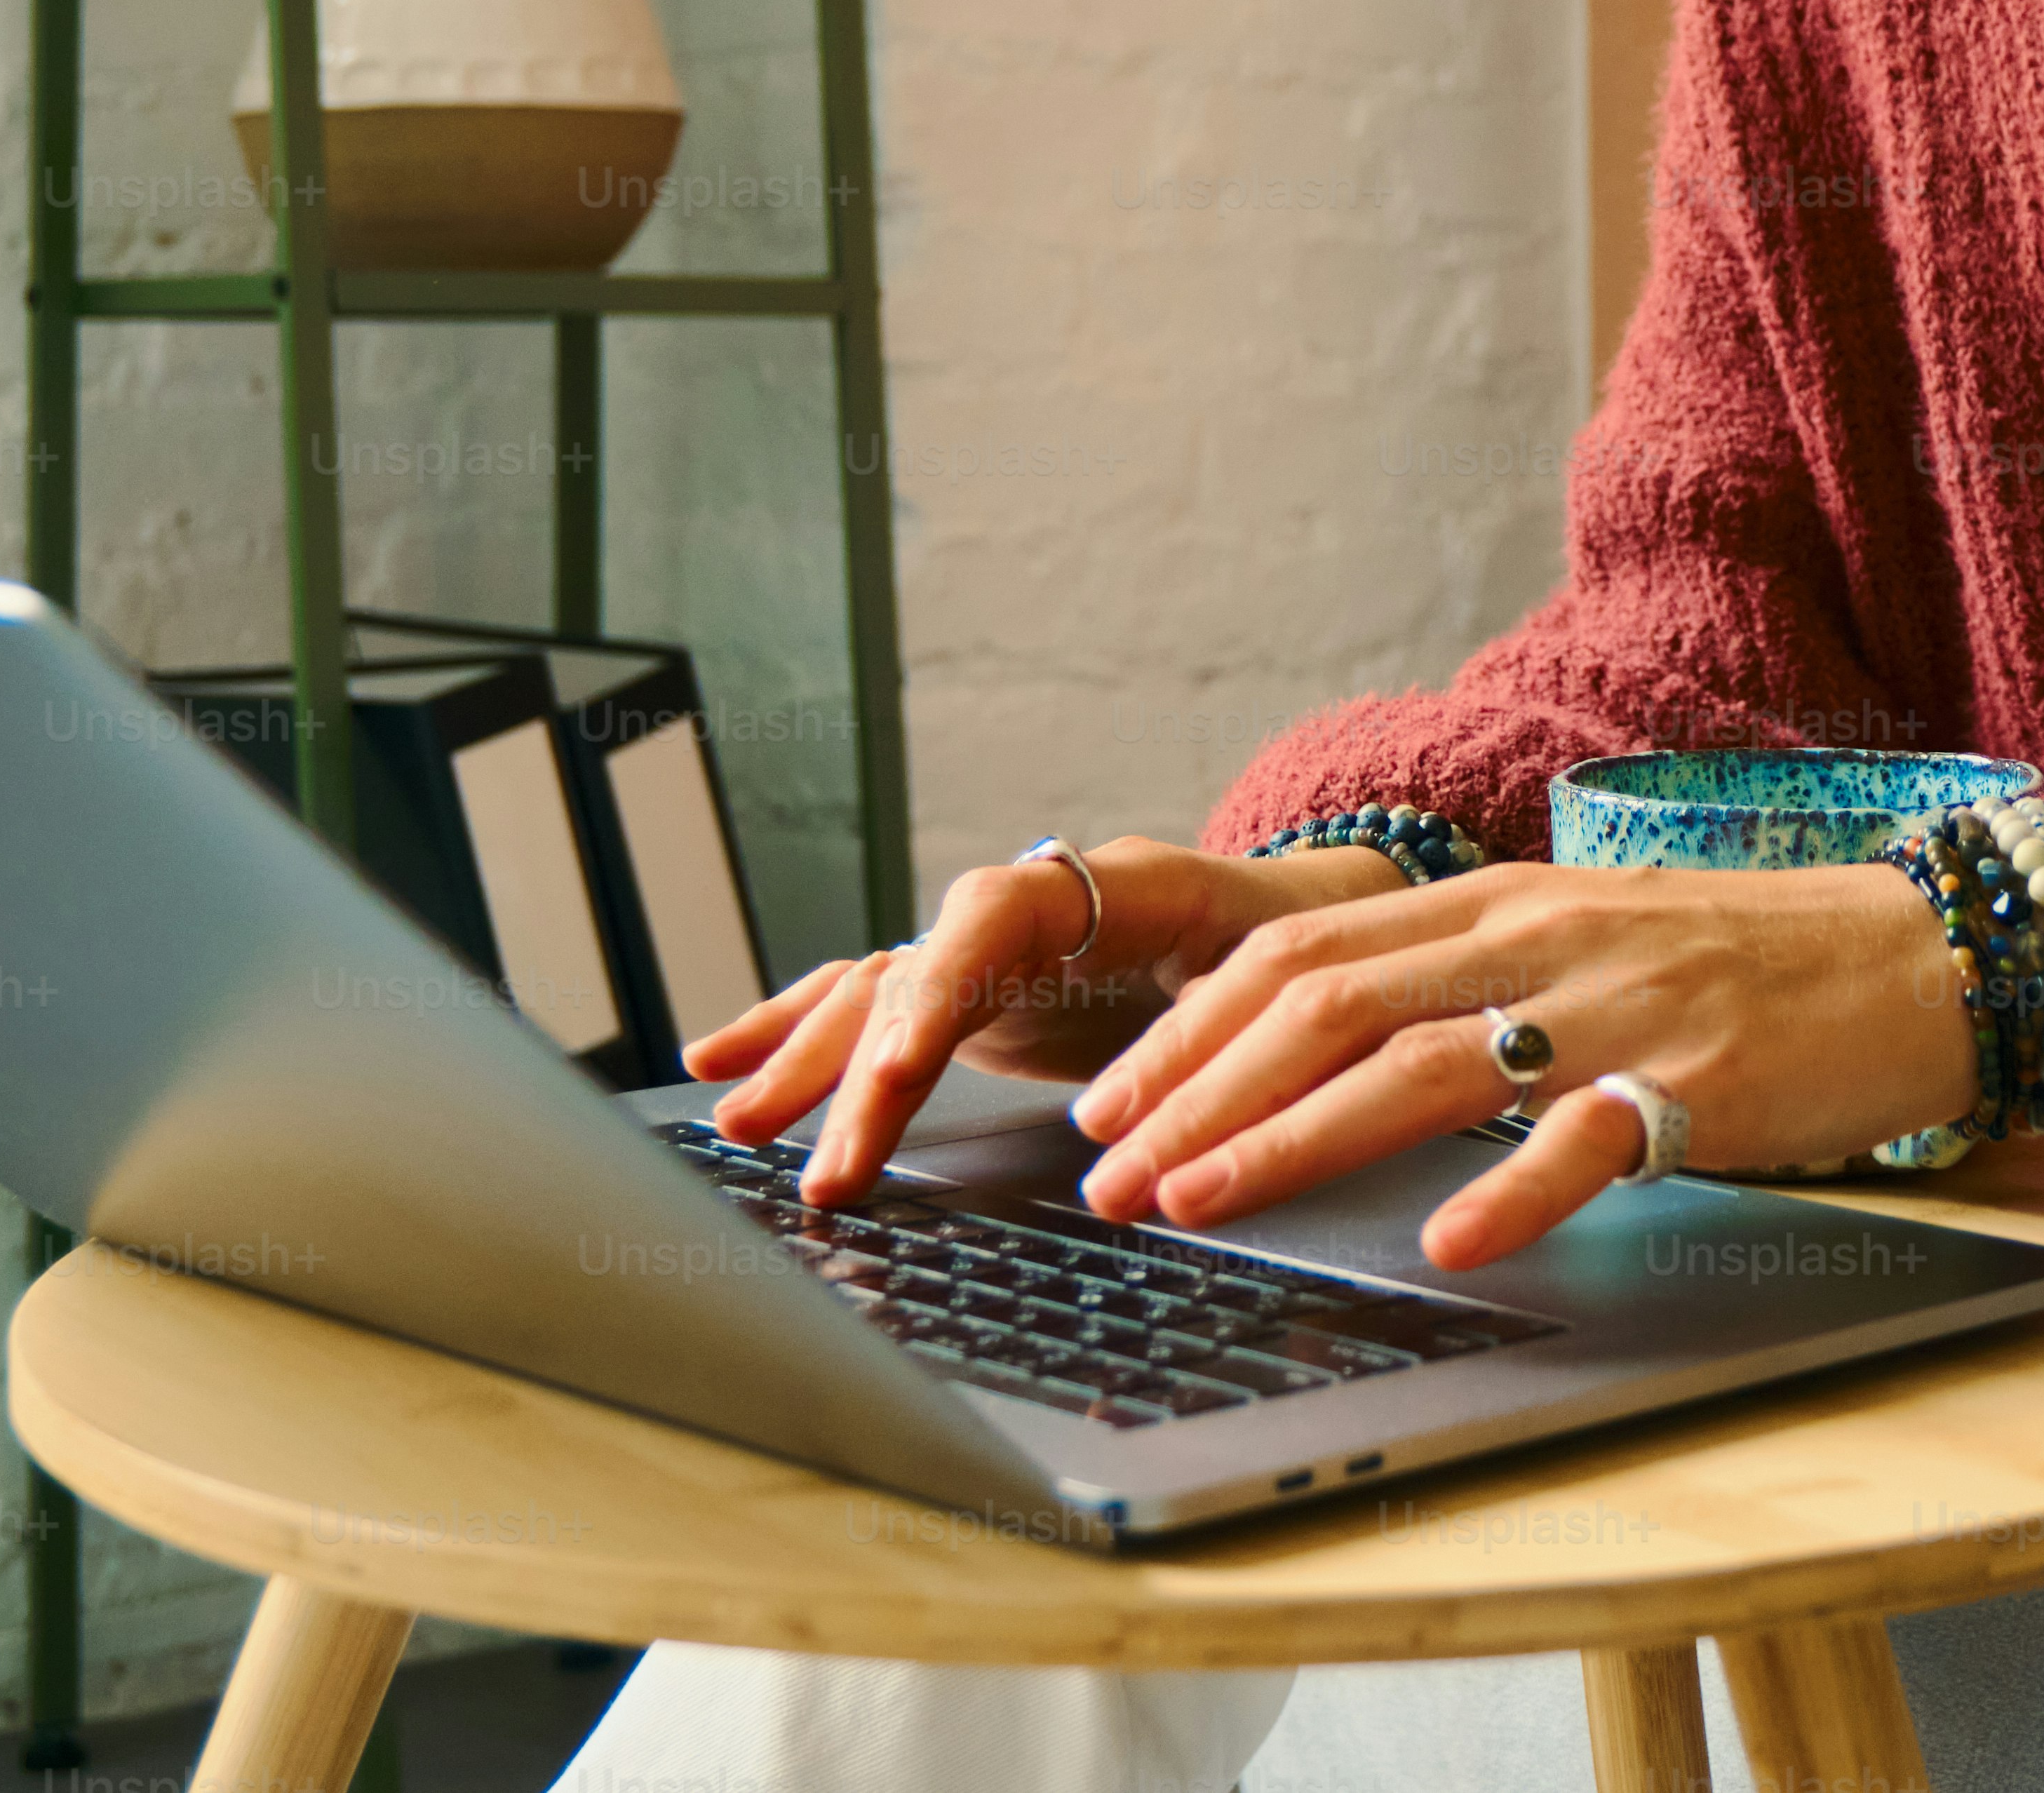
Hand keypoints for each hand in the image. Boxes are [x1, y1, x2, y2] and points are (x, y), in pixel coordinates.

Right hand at [688, 834, 1401, 1209]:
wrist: (1316, 922)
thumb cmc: (1308, 943)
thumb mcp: (1285, 965)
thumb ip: (1219, 1025)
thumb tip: (1135, 1117)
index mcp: (1110, 885)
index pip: (994, 915)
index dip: (938, 991)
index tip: (894, 1072)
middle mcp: (1031, 913)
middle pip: (918, 968)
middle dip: (852, 1062)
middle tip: (811, 1158)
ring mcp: (994, 957)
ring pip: (878, 993)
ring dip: (806, 1059)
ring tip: (736, 1118)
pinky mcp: (976, 1002)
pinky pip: (874, 1009)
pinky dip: (802, 1034)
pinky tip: (726, 1065)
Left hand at [1064, 859, 1981, 1269]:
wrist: (1917, 952)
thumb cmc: (1742, 965)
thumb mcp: (1579, 946)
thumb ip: (1465, 982)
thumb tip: (1323, 1057)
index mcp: (1497, 902)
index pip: (1299, 951)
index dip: (1188, 1030)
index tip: (1107, 1108)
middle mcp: (1538, 938)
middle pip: (1326, 1000)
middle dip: (1197, 1092)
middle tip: (1108, 1177)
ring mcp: (1619, 1007)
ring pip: (1425, 1061)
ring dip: (1292, 1139)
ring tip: (1199, 1205)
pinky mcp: (1703, 1078)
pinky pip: (1594, 1136)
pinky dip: (1514, 1189)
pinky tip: (1452, 1243)